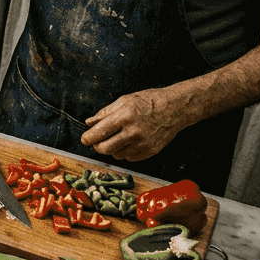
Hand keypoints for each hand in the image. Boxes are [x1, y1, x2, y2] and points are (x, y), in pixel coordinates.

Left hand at [80, 85, 194, 160]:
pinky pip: (130, 158)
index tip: (84, 139)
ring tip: (118, 138)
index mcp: (124, 117)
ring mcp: (142, 143)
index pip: (99, 133)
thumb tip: (89, 122)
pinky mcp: (150, 151)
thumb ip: (104, 113)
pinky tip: (129, 142)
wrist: (174, 108)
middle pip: (105, 149)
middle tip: (97, 142)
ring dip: (112, 149)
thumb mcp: (124, 101)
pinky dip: (126, 152)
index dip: (87, 138)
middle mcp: (133, 132)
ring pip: (117, 155)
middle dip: (97, 146)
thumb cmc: (149, 101)